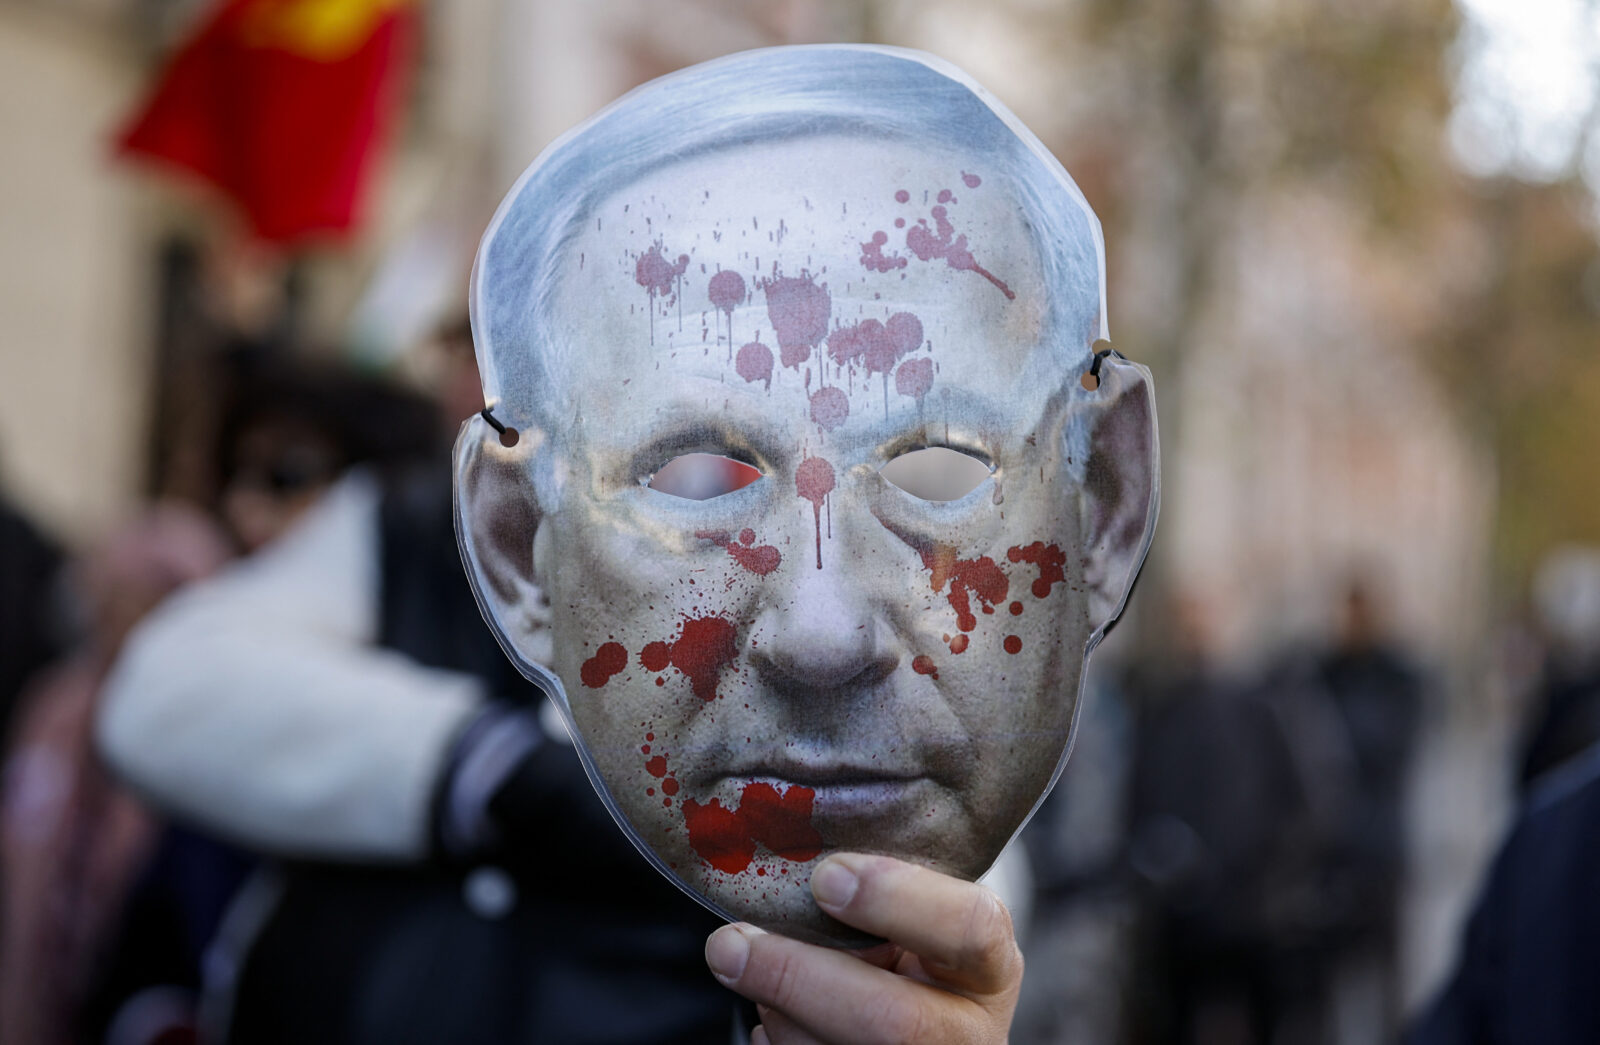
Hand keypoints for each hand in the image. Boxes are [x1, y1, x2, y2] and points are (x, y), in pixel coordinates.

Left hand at [705, 853, 1021, 1043]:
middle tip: (729, 945)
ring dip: (775, 1012)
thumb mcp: (913, 916)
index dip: (897, 900)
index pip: (970, 929)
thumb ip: (874, 895)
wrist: (918, 1023)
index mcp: (989, 965)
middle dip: (798, 979)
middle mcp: (968, 1033)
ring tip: (749, 968)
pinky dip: (774, 1038)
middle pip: (893, 1021)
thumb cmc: (904, 945)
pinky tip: (771, 1014)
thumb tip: (785, 860)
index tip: (826, 876)